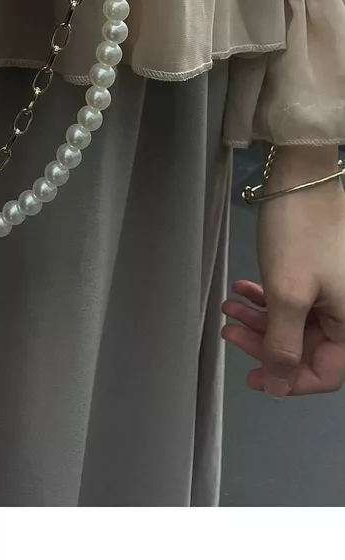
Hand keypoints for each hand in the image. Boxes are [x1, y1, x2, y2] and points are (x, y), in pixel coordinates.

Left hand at [222, 147, 344, 396]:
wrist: (301, 175)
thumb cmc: (299, 233)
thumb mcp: (287, 294)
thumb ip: (282, 345)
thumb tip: (278, 385)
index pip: (325, 373)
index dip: (287, 380)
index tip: (253, 378)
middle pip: (306, 347)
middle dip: (265, 343)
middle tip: (230, 333)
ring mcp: (332, 289)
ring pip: (294, 322)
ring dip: (259, 319)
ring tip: (228, 307)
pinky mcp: (316, 270)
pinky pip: (293, 298)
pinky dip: (266, 298)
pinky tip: (242, 288)